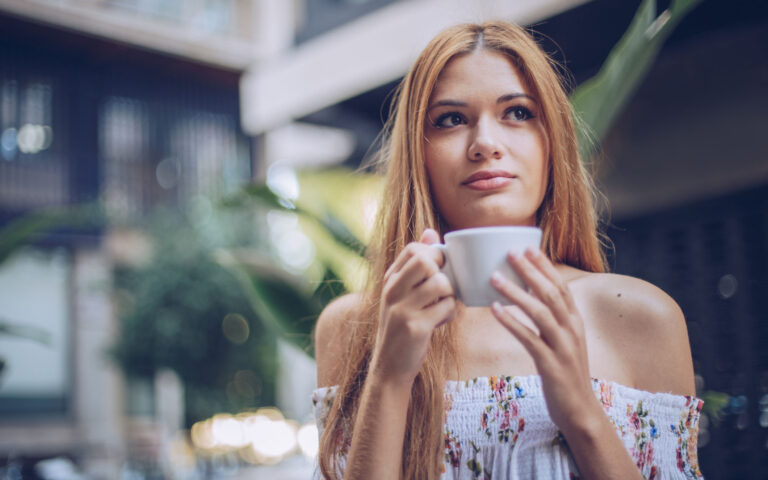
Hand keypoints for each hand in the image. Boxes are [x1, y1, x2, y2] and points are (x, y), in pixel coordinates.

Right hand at [370, 229, 456, 386]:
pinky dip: (450, 313)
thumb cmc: (403, 325)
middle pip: (427, 262)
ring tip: (443, 306)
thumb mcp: (403, 293)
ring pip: (441, 283)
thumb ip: (416, 264)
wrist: (390, 366)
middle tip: (443, 288)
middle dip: (444, 272)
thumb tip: (431, 232)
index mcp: (389, 279)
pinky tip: (441, 321)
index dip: (433, 255)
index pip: (413, 249)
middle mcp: (392, 291)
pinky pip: (447, 307)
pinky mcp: (416, 327)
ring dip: (450, 295)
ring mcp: (402, 308)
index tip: (436, 271)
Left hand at [489, 248, 595, 430]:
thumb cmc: (566, 375)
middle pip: (551, 293)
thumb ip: (552, 321)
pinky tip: (495, 309)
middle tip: (510, 252)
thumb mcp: (564, 343)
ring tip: (494, 277)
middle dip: (530, 271)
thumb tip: (530, 298)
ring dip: (516, 292)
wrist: (581, 412)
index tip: (528, 247)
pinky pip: (529, 338)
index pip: (561, 287)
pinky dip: (511, 322)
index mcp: (575, 322)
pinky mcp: (551, 365)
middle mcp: (572, 330)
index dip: (545, 266)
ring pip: (540, 312)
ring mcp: (563, 347)